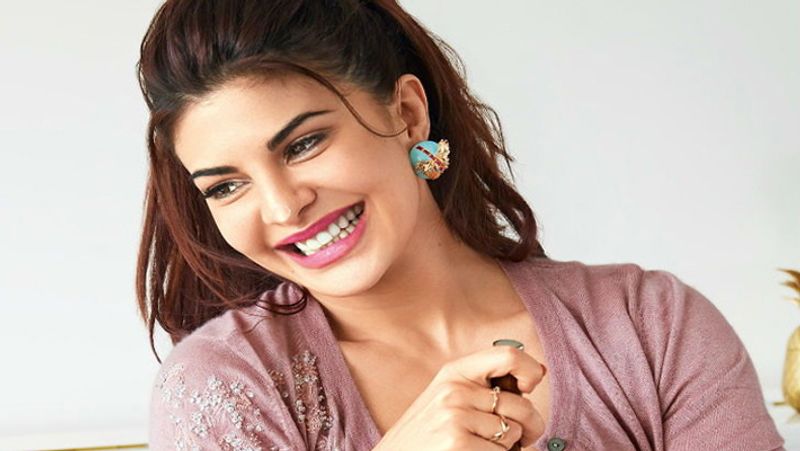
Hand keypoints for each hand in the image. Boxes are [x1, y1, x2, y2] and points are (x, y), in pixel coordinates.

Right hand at [372, 345, 546, 449]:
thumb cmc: (427, 432)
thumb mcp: (447, 397)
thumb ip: (484, 385)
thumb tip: (539, 371)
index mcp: (453, 374)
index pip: (508, 356)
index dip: (530, 370)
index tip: (530, 386)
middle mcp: (454, 391)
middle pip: (521, 404)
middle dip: (530, 425)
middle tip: (523, 436)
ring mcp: (455, 418)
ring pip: (513, 432)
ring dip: (507, 446)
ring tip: (483, 446)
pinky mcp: (458, 443)